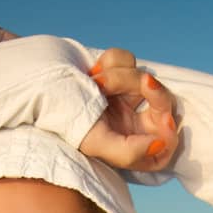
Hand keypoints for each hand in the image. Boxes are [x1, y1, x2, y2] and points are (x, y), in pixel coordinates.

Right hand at [79, 48, 179, 172]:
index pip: (164, 145)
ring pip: (144, 77)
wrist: (42, 90)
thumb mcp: (97, 144)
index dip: (169, 134)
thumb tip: (159, 143)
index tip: (165, 120)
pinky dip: (111, 61)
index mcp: (130, 145)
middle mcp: (131, 122)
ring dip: (121, 75)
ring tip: (96, 80)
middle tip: (144, 81)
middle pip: (163, 106)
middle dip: (153, 92)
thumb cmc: (68, 123)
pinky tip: (93, 71)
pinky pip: (127, 60)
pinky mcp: (116, 72)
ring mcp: (124, 96)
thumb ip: (130, 153)